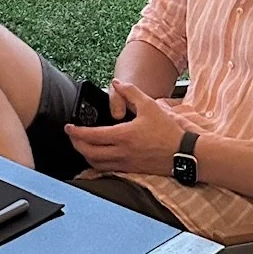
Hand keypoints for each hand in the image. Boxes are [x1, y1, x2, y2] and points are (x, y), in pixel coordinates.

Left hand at [66, 82, 187, 177]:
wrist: (184, 154)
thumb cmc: (167, 131)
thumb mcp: (150, 106)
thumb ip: (131, 92)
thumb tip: (116, 83)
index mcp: (123, 136)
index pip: (92, 136)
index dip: (76, 132)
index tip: (68, 127)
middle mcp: (121, 152)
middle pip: (89, 152)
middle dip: (76, 144)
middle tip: (71, 135)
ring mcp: (126, 164)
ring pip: (96, 163)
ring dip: (85, 154)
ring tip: (81, 144)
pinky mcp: (131, 170)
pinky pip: (107, 169)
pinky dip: (97, 163)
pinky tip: (97, 156)